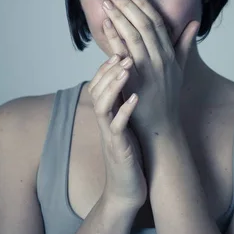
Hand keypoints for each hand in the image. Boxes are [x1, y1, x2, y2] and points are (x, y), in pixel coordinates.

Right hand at [87, 53, 146, 208]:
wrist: (127, 187)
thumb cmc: (131, 151)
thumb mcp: (127, 120)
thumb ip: (127, 98)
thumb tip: (134, 74)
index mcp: (108, 111)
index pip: (100, 82)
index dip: (107, 64)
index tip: (119, 46)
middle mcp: (104, 120)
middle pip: (97, 89)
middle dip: (108, 70)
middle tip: (122, 52)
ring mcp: (109, 133)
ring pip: (102, 105)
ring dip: (113, 85)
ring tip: (126, 69)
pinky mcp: (117, 147)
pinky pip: (117, 127)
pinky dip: (125, 111)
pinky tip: (136, 99)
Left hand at [101, 0, 199, 138]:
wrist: (161, 125)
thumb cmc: (168, 96)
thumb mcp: (179, 69)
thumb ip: (184, 45)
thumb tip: (193, 23)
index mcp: (170, 54)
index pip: (157, 23)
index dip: (144, 4)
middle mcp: (161, 59)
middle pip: (144, 26)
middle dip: (129, 6)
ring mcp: (148, 71)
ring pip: (133, 37)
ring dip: (119, 17)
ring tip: (108, 3)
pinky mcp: (135, 82)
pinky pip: (122, 55)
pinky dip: (113, 38)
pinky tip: (105, 25)